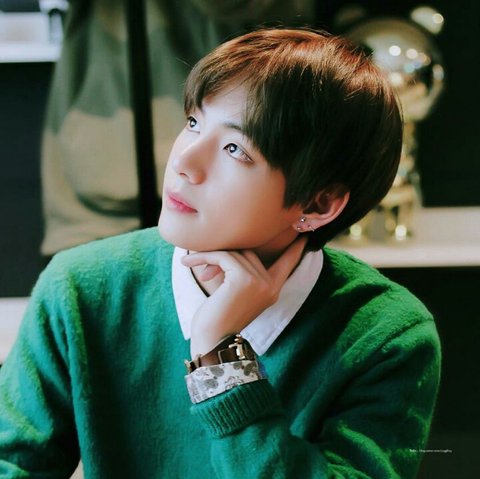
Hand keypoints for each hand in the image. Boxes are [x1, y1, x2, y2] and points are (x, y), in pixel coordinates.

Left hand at [181, 237, 307, 356]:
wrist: (211, 341)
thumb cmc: (218, 319)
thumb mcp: (237, 294)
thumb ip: (244, 274)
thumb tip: (231, 251)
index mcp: (273, 290)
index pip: (288, 263)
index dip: (294, 249)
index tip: (304, 237)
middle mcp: (270, 285)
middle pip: (250, 251)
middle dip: (225, 253)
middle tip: (200, 262)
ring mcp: (259, 282)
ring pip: (235, 252)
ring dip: (210, 255)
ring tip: (190, 263)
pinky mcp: (243, 279)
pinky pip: (223, 256)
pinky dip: (204, 257)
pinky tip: (188, 264)